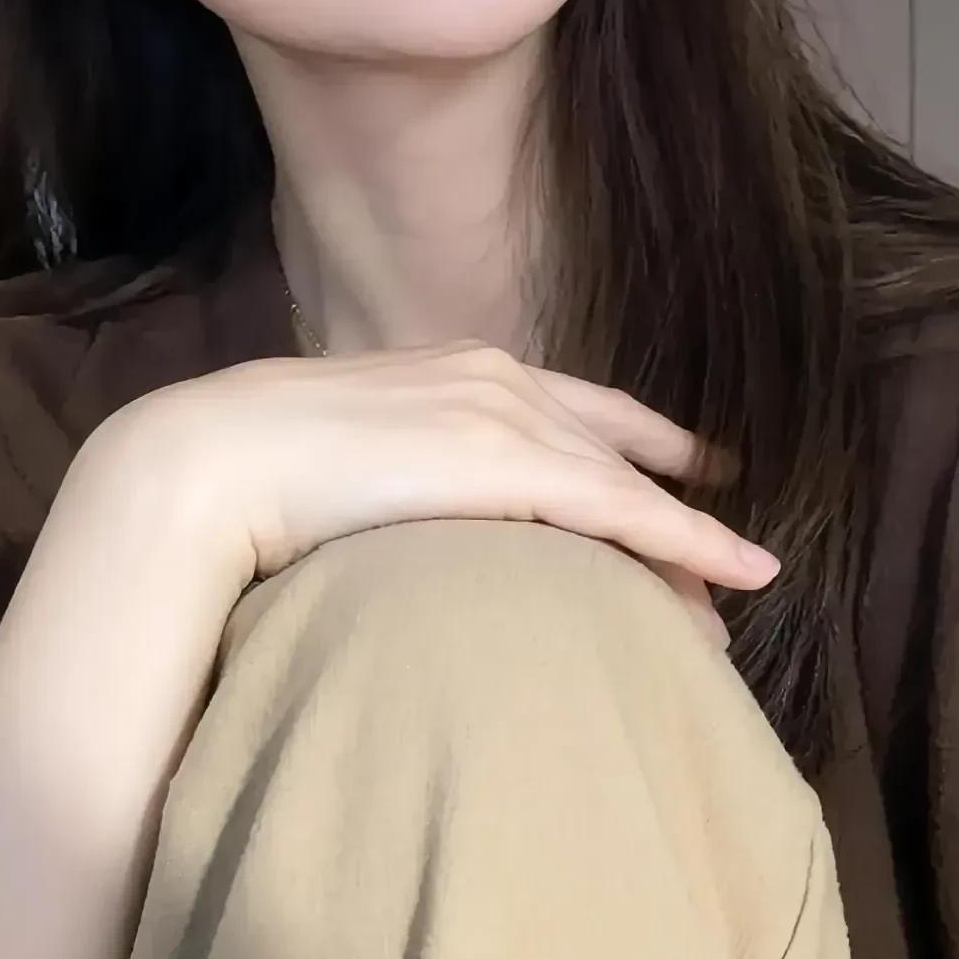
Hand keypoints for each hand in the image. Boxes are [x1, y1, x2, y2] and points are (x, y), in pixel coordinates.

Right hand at [113, 343, 775, 645]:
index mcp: (456, 370)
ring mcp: (510, 416)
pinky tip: (740, 573)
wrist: (218, 459)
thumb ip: (397, 467)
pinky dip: (692, 544)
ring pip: (628, 486)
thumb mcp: (348, 454)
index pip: (571, 408)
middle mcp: (497, 379)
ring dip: (688, 544)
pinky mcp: (515, 465)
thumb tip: (401, 512)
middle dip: (671, 502)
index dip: (637, 442)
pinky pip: (629, 513)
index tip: (690, 466)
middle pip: (613, 449)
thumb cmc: (256, 464)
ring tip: (734, 589)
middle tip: (725, 552)